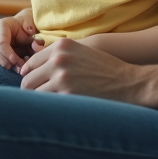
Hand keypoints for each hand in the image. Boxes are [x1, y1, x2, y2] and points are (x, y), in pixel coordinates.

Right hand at [0, 8, 40, 69]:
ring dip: (2, 65)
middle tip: (17, 68)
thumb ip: (31, 27)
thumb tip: (29, 31)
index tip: (17, 62)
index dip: (8, 54)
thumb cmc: (25, 28)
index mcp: (1, 25)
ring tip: (16, 68)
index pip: (0, 43)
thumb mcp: (30, 26)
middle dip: (5, 62)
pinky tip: (9, 67)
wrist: (21, 29)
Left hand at [18, 38, 157, 109]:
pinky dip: (48, 109)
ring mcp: (62, 76)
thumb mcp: (81, 52)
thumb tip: (33, 69)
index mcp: (61, 46)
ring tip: (47, 108)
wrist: (130, 83)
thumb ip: (59, 56)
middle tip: (36, 102)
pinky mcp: (68, 94)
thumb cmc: (106, 69)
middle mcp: (59, 58)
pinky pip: (46, 105)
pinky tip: (56, 112)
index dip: (29, 76)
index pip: (31, 63)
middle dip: (31, 91)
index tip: (32, 85)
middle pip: (28, 80)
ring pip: (34, 94)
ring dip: (39, 102)